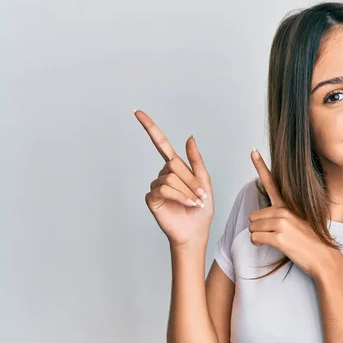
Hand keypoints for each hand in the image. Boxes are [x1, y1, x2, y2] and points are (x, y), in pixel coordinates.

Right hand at [134, 109, 213, 247]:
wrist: (196, 230)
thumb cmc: (201, 209)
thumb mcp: (205, 181)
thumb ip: (196, 160)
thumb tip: (189, 137)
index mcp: (176, 168)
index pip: (160, 144)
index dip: (150, 128)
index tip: (137, 112)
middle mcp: (164, 174)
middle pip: (174, 164)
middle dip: (191, 180)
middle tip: (201, 195)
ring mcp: (156, 186)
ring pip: (171, 177)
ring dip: (187, 191)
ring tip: (194, 202)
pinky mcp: (152, 198)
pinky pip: (165, 188)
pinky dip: (179, 196)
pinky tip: (187, 204)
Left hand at [248, 149, 333, 278]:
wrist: (324, 258)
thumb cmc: (313, 241)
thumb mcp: (303, 219)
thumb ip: (285, 213)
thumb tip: (267, 216)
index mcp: (288, 204)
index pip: (271, 181)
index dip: (260, 165)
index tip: (252, 151)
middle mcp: (284, 210)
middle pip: (253, 216)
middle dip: (258, 227)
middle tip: (275, 234)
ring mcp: (282, 223)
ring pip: (252, 228)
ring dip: (258, 236)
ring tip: (276, 240)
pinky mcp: (279, 237)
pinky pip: (255, 238)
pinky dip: (259, 244)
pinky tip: (272, 245)